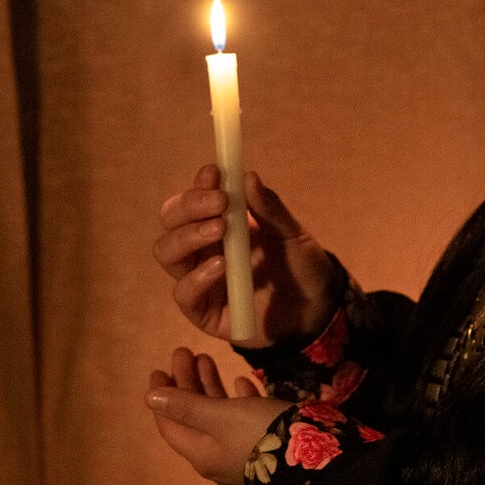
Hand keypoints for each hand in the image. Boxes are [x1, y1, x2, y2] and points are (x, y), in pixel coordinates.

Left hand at [146, 347, 291, 484]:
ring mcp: (241, 452)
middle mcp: (216, 456)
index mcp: (200, 452)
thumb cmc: (260, 433)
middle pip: (193, 417)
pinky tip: (243, 381)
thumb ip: (186, 406)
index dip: (162, 396)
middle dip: (187, 384)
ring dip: (211, 386)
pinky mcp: (264, 446)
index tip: (159, 369)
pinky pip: (243, 419)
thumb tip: (150, 398)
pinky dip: (238, 399)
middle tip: (186, 353)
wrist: (312, 459)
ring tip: (208, 358)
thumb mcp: (221, 415)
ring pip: (217, 416)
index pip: (170, 423)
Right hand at [156, 166, 337, 346]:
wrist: (316, 311)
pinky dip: (198, 276)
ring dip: (189, 236)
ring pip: (167, 252)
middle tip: (220, 202)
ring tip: (220, 229)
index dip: (199, 185)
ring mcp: (198, 280)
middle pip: (171, 221)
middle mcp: (202, 250)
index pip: (193, 200)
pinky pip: (183, 293)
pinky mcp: (202, 312)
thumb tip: (248, 177)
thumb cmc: (301, 267)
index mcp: (219, 224)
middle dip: (189, 206)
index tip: (215, 172)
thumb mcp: (292, 234)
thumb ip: (270, 209)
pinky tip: (222, 266)